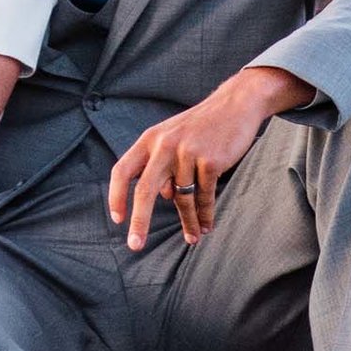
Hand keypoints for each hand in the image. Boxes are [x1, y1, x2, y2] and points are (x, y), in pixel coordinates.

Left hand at [105, 64, 306, 252]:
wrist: (235, 105)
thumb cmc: (201, 127)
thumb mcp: (173, 138)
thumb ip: (162, 165)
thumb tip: (163, 197)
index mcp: (150, 139)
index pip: (122, 169)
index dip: (116, 195)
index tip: (117, 219)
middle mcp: (164, 144)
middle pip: (144, 189)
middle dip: (139, 221)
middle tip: (135, 245)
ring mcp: (187, 152)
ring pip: (181, 199)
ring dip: (188, 222)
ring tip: (193, 237)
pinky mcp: (210, 160)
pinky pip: (204, 197)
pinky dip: (205, 215)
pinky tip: (206, 226)